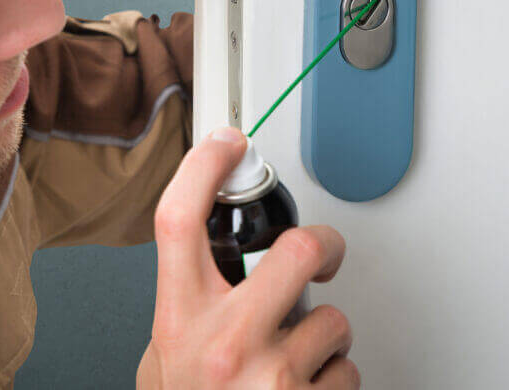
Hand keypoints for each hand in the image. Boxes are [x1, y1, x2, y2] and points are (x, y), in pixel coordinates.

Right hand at [137, 127, 357, 387]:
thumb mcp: (160, 361)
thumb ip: (183, 309)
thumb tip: (201, 263)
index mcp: (180, 323)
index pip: (180, 221)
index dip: (205, 167)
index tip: (228, 144)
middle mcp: (226, 345)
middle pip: (298, 248)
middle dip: (325, 245)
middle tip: (323, 256)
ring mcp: (272, 378)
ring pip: (334, 320)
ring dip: (326, 338)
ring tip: (299, 359)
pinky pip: (348, 372)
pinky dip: (335, 380)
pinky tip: (307, 389)